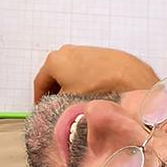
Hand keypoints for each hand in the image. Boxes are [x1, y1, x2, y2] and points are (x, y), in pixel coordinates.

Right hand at [33, 46, 159, 102]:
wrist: (128, 75)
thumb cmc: (98, 86)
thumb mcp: (68, 103)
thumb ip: (56, 108)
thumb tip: (56, 115)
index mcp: (53, 61)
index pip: (39, 83)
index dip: (38, 100)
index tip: (41, 111)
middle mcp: (64, 51)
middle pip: (53, 76)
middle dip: (54, 93)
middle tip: (58, 109)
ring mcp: (80, 50)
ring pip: (67, 73)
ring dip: (68, 87)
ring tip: (75, 104)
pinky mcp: (95, 53)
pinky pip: (81, 69)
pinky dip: (81, 81)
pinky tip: (90, 94)